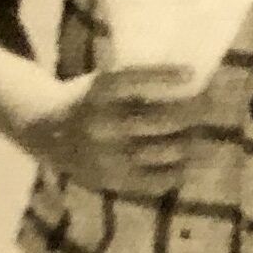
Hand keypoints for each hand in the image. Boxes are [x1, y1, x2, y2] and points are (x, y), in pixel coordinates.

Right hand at [26, 65, 208, 197]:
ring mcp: (106, 155)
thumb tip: (186, 82)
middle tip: (209, 104)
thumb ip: (131, 85)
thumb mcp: (98, 83)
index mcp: (95, 92)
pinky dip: (177, 172)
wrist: (43, 132)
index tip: (193, 72)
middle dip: (191, 112)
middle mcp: (101, 123)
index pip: (135, 79)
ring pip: (162, 151)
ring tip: (204, 135)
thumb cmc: (84, 100)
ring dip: (190, 142)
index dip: (164, 75)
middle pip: (159, 119)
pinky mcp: (111, 180)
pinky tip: (190, 163)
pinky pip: (154, 180)